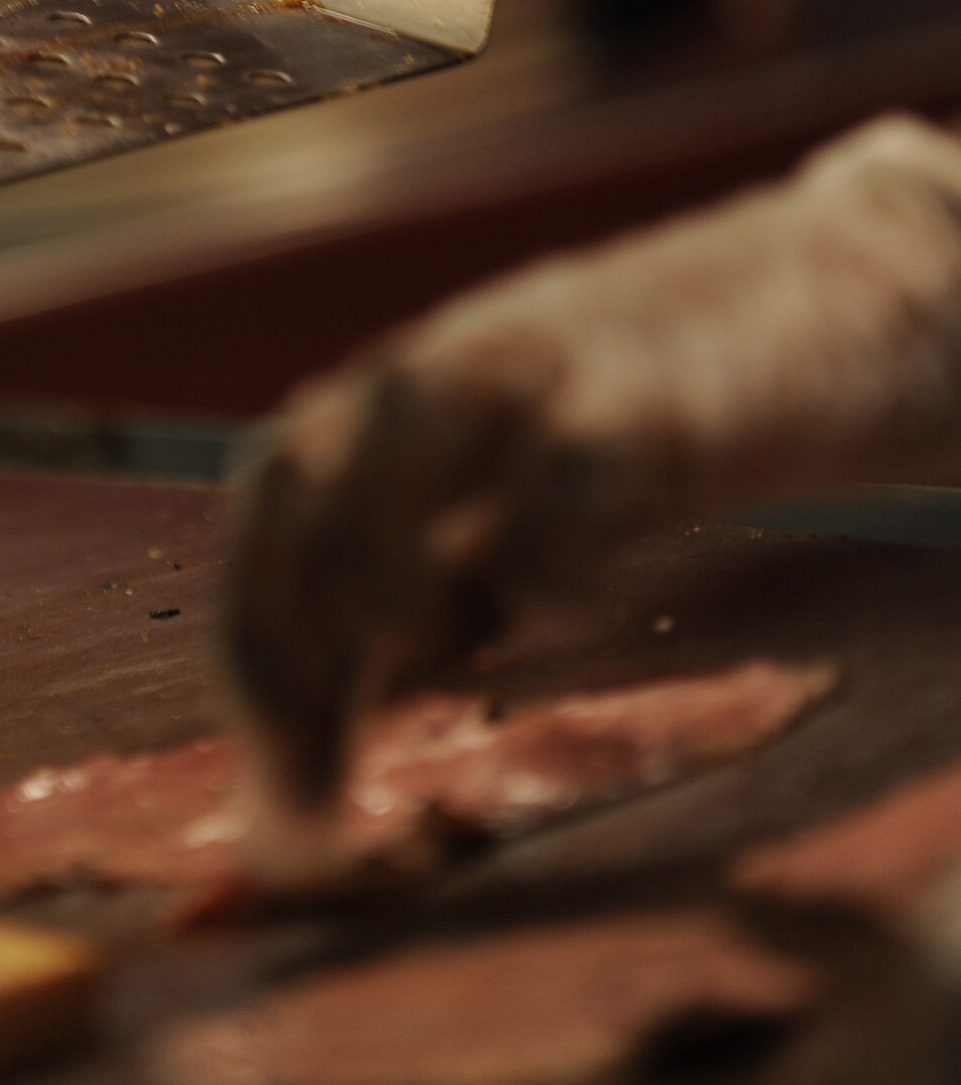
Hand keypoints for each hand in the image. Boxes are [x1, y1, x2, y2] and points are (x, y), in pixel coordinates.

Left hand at [224, 115, 960, 809]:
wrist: (838, 298)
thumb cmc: (667, 417)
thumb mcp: (528, 499)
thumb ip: (437, 588)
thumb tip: (342, 710)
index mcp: (405, 393)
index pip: (270, 494)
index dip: (247, 630)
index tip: (270, 774)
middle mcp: (450, 365)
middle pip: (304, 468)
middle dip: (281, 634)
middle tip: (306, 786)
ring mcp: (547, 362)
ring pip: (400, 431)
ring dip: (366, 573)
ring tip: (378, 686)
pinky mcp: (657, 390)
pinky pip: (573, 461)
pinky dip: (545, 550)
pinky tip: (559, 621)